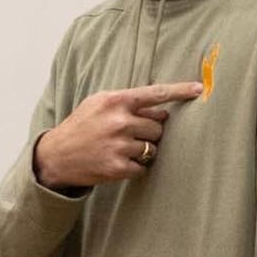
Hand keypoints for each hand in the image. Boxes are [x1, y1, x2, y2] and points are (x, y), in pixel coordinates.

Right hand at [35, 82, 202, 188]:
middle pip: (158, 127)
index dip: (179, 91)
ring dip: (143, 150)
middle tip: (129, 135)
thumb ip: (129, 103)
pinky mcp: (118, 167)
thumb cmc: (82, 126)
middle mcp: (119, 121)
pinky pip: (143, 167)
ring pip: (153, 148)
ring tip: (121, 148)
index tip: (199, 89)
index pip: (155, 94)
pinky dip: (135, 166)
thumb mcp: (99, 104)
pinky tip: (117, 161)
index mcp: (115, 101)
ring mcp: (119, 145)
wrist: (57, 156)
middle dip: (149, 132)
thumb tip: (162, 111)